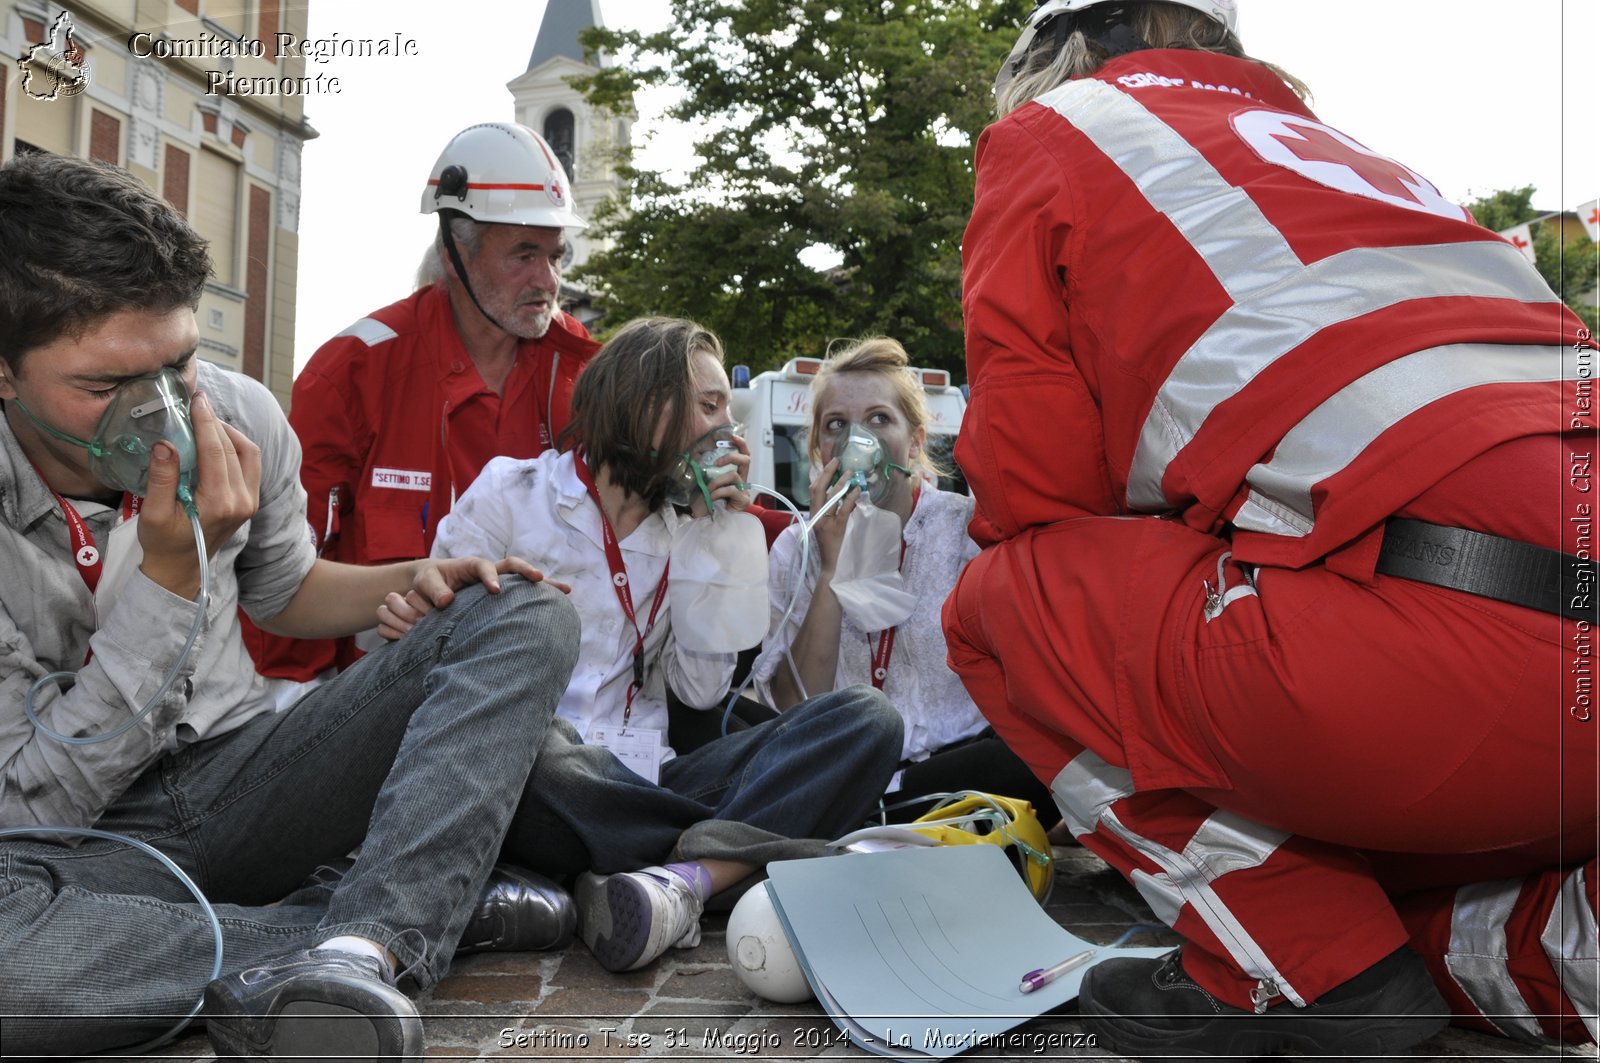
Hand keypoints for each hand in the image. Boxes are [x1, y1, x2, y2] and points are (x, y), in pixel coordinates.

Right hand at [139, 391, 260, 599]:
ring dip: (228, 432)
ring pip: (248, 453)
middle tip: (196, 404)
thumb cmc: (163, 543)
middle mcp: (242, 501)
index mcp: (220, 503)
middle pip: (233, 448)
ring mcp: (250, 501)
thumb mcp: (154, 514)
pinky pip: (250, 464)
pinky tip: (216, 438)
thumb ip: (162, 479)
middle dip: (215, 422)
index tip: (196, 400)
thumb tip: (165, 443)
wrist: (181, 569)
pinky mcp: (250, 501)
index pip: (216, 451)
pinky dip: (236, 446)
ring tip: (204, 419)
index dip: (206, 422)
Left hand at [376, 556, 568, 639]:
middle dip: (525, 571)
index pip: (483, 567)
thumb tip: (448, 601)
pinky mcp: (504, 593)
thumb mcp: (426, 583)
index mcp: (471, 565)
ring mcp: (499, 580)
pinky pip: (524, 593)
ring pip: (524, 579)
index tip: (495, 591)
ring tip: (566, 591)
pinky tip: (559, 606)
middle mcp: (489, 570)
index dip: (490, 577)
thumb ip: (434, 590)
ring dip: (544, 584)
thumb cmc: (429, 582)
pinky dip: (540, 597)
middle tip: (539, 578)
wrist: (433, 584)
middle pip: (512, 566)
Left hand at [689, 431, 753, 517]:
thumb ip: (709, 474)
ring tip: (708, 490)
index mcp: (737, 474)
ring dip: (717, 481)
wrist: (716, 521)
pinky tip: (712, 498)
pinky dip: (718, 492)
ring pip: (733, 475)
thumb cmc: (712, 502)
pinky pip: (730, 489)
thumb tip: (696, 458)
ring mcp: (744, 490)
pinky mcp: (743, 500)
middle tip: (717, 462)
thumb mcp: (709, 484)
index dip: (741, 444)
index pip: (744, 454)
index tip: (732, 436)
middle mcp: (743, 480)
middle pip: (746, 460)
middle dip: (731, 457)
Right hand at [806, 456, 856, 572]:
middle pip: (818, 489)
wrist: (833, 570)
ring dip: (841, 483)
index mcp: (814, 516)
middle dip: (828, 473)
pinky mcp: (837, 530)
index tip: (832, 464)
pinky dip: (850, 498)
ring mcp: (826, 524)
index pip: (814, 491)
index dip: (822, 475)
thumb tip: (843, 494)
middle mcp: (817, 517)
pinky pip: (844, 510)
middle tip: (839, 461)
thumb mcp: (828, 528)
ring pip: (831, 497)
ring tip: (851, 473)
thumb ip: (832, 513)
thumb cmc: (834, 550)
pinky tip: (856, 491)